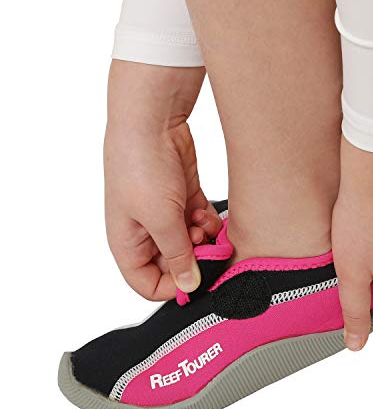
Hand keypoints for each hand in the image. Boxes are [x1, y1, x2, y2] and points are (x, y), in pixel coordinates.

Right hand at [104, 60, 221, 300]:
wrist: (152, 121)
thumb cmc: (141, 167)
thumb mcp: (160, 220)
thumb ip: (177, 255)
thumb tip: (187, 286)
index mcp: (128, 243)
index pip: (146, 283)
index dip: (171, 288)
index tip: (196, 279)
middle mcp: (146, 232)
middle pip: (174, 264)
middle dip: (193, 259)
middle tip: (205, 247)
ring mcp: (165, 215)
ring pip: (191, 244)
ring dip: (203, 240)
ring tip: (203, 225)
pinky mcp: (183, 199)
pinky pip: (200, 223)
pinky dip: (208, 223)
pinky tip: (207, 213)